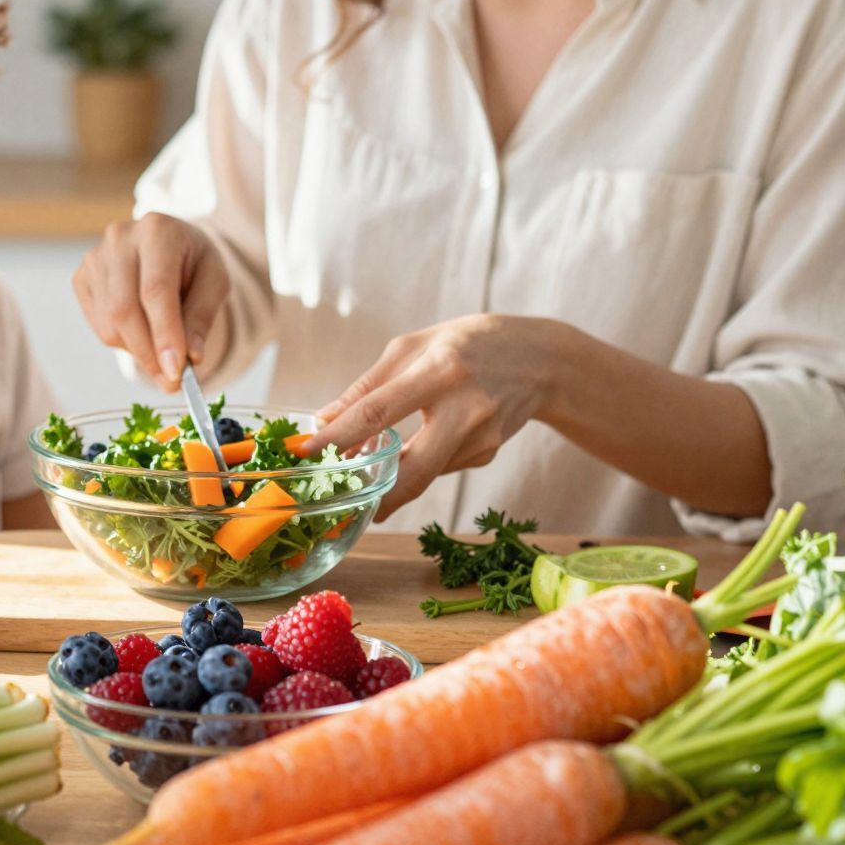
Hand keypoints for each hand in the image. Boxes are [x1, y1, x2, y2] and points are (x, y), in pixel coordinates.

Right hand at [72, 213, 232, 387]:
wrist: (170, 245)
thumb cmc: (194, 263)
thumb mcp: (214, 282)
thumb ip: (202, 318)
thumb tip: (189, 357)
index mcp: (158, 231)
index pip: (156, 290)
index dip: (164, 335)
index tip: (176, 373)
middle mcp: (120, 238)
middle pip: (124, 310)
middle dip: (149, 353)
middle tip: (172, 382)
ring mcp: (95, 257)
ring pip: (110, 323)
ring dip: (139, 350)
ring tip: (164, 347)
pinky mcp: (82, 277)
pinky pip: (99, 325)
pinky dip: (124, 341)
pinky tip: (143, 330)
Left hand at [313, 315, 563, 516]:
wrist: (541, 359)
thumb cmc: (466, 343)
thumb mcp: (414, 346)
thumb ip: (368, 386)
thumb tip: (324, 422)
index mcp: (439, 370)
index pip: (377, 412)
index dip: (336, 437)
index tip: (303, 452)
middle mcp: (465, 408)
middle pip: (411, 469)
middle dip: (370, 493)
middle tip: (337, 501)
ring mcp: (482, 438)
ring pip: (423, 475)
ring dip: (389, 481)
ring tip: (362, 474)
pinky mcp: (488, 455)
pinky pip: (439, 466)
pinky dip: (419, 461)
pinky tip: (424, 442)